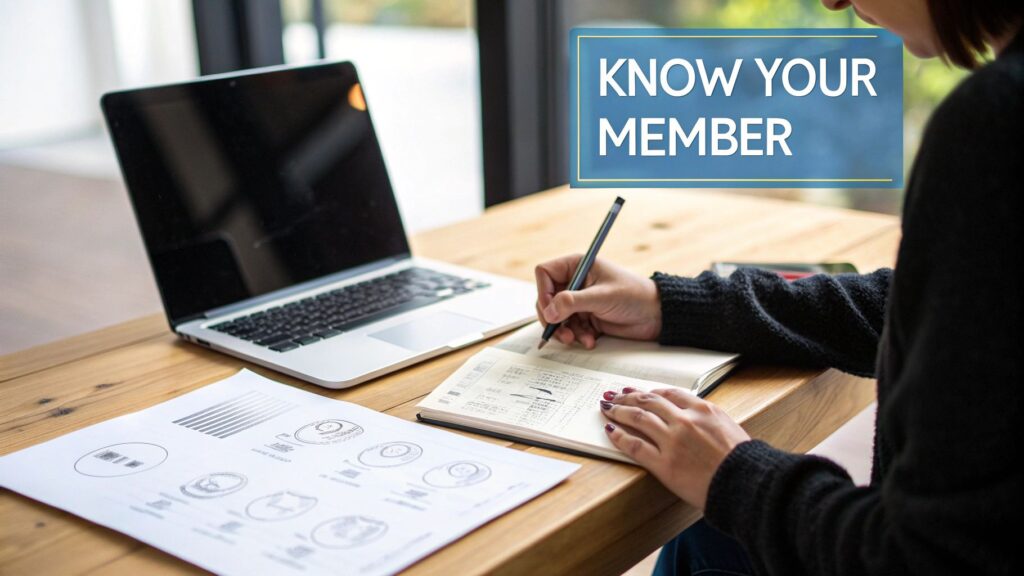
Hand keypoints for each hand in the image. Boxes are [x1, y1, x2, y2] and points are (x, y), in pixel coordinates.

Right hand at [535, 254, 661, 346]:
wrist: (656, 315)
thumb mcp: (602, 297)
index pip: (545, 273)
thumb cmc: (635, 296)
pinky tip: (590, 340)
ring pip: (556, 317)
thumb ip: (573, 303)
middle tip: (560, 332)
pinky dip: (576, 336)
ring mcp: (579, 300)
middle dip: (552, 318)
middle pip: (546, 298)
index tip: (550, 310)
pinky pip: (569, 328)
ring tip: (577, 339)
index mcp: (577, 266)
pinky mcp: (585, 317)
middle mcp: (575, 282)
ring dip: (564, 331)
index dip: (543, 292)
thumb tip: (548, 312)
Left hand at [599, 388, 750, 509]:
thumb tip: (695, 418)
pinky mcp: (663, 464)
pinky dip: (619, 435)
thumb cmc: (743, 461)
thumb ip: (709, 420)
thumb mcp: (729, 428)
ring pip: (637, 418)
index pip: (670, 393)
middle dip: (629, 397)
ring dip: (619, 410)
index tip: (641, 391)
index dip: (651, 391)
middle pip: (649, 402)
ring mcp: (672, 441)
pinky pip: (634, 445)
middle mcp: (685, 421)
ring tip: (608, 408)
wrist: (745, 484)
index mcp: (703, 410)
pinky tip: (610, 430)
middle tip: (616, 395)